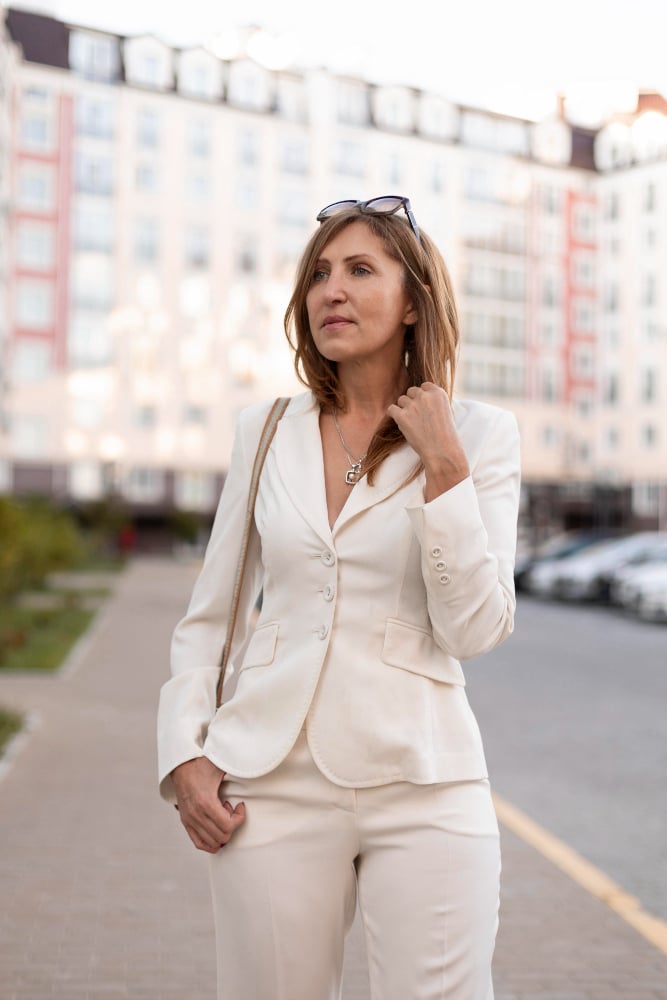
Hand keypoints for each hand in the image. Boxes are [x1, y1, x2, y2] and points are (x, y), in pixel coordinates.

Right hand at [171, 756, 245, 853]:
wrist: (180, 765)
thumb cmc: (199, 765)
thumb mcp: (220, 768)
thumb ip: (236, 770)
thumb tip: (252, 767)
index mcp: (206, 802)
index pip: (228, 826)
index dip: (239, 818)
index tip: (240, 806)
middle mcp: (196, 814)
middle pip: (222, 836)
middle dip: (231, 825)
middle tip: (231, 811)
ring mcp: (190, 820)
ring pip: (212, 842)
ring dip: (222, 832)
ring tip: (222, 816)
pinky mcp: (186, 821)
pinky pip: (198, 842)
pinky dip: (210, 843)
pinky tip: (217, 832)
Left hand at [388, 383, 469, 500]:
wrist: (442, 452)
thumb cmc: (446, 436)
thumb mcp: (446, 412)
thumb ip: (433, 402)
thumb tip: (420, 397)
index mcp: (438, 393)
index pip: (424, 386)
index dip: (423, 396)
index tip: (424, 407)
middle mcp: (425, 396)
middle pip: (412, 391)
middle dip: (413, 401)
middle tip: (417, 417)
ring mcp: (413, 405)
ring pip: (401, 400)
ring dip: (404, 409)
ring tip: (412, 423)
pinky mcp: (402, 416)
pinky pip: (391, 409)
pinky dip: (394, 415)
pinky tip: (401, 423)